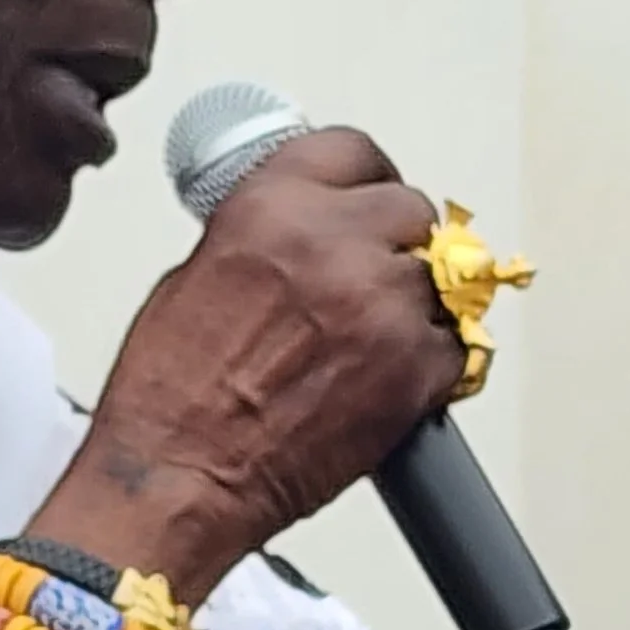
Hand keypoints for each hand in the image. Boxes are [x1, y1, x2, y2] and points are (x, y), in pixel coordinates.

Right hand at [51, 130, 462, 597]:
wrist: (183, 477)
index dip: (364, 179)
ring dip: (415, 301)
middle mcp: (335, 244)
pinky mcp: (417, 369)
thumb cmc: (171, 396)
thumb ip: (265, 235)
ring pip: (442, 275)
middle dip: (394, 241)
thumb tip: (301, 231)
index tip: (367, 196)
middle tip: (371, 278)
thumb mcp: (196, 274)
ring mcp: (384, 305)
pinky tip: (390, 376)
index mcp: (273, 208)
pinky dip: (434, 360)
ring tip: (373, 338)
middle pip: (410, 210)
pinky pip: (458, 343)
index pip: (354, 151)